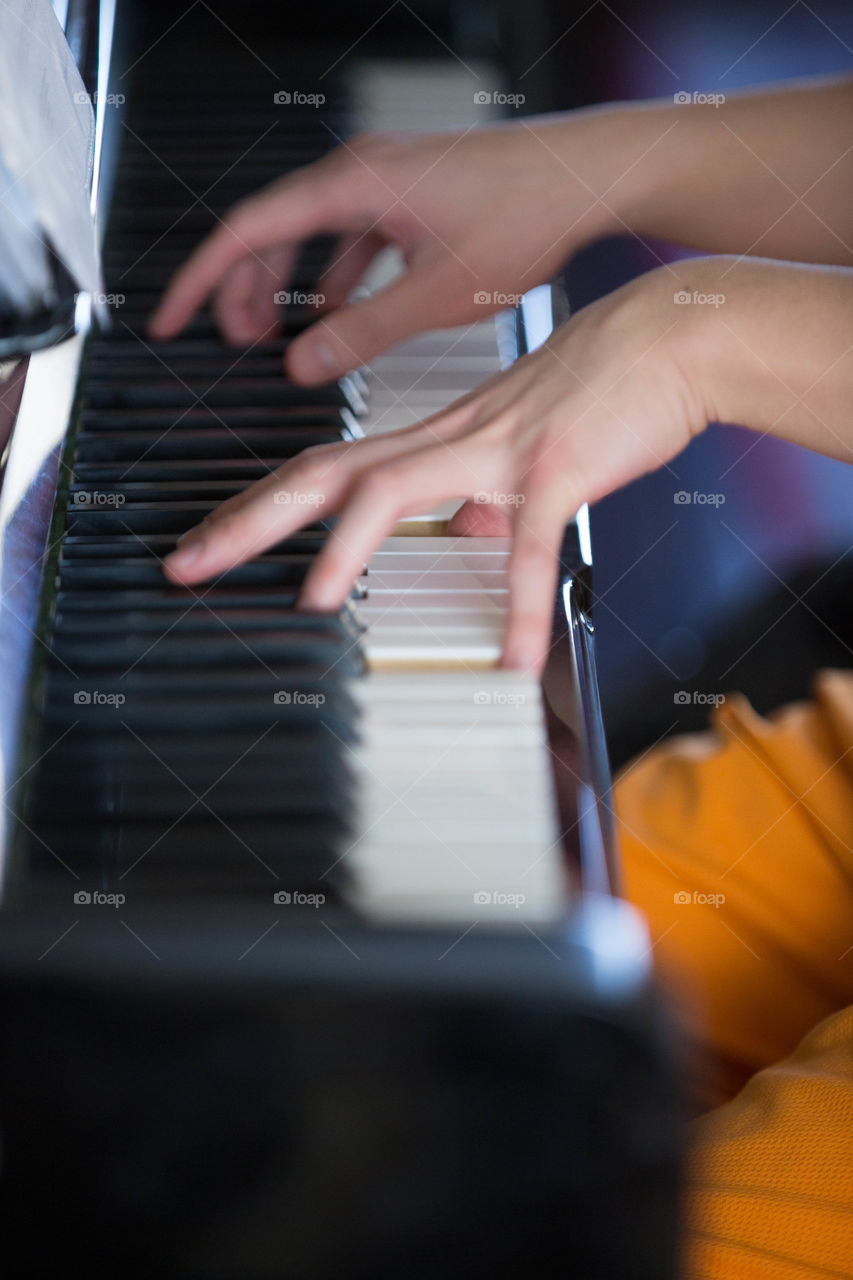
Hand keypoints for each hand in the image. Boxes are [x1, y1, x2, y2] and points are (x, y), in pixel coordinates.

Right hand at [148, 111, 634, 381]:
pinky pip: (352, 237)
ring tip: (279, 336)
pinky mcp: (415, 195)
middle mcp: (362, 172)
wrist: (587, 178)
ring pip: (312, 234)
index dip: (202, 281)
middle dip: (243, 288)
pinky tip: (339, 313)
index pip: (246, 230)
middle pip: (272, 230)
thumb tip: (302, 363)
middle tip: (232, 341)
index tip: (172, 319)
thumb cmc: (524, 217)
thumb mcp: (432, 295)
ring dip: (289, 284)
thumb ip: (360, 334)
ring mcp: (389, 181)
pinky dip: (335, 276)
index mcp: (352, 185)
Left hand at [162, 265, 707, 670]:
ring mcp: (497, 448)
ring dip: (343, 546)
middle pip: (325, 472)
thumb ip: (490, 489)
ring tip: (311, 603)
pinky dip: (517, 606)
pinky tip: (510, 658)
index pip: (327, 469)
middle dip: (248, 518)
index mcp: (438, 436)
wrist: (671, 333)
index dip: (261, 505)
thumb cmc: (604, 383)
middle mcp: (449, 438)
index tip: (213, 538)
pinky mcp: (556, 468)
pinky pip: (526, 545)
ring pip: (393, 487)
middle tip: (188, 562)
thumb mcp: (526, 443)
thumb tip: (475, 531)